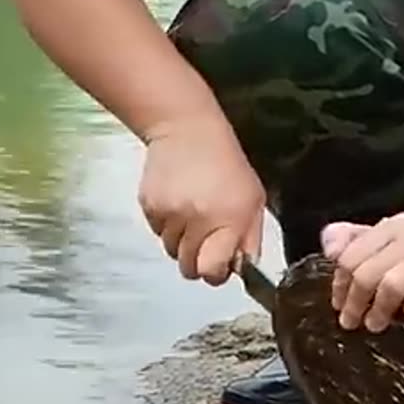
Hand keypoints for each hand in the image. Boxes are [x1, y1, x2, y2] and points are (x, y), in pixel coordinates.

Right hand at [138, 113, 265, 285]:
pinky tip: (178, 201)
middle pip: (189, 268)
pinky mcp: (149, 206)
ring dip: (182, 241)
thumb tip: (243, 268)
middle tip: (206, 240)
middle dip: (198, 261)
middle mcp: (198, 219)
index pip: (212, 271)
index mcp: (229, 219)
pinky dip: (167, 225)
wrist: (187, 130)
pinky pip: (157, 232)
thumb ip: (250, 238)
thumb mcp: (254, 199)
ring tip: (192, 213)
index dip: (216, 273)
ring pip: (171, 251)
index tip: (220, 265)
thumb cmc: (227, 164)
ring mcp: (170, 213)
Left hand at [322, 213, 403, 332]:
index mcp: (395, 226)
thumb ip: (350, 242)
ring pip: (394, 283)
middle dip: (355, 301)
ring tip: (376, 324)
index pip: (351, 254)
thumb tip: (330, 247)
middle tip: (352, 321)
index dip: (340, 283)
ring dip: (380, 309)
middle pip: (368, 271)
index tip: (339, 303)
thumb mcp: (381, 248)